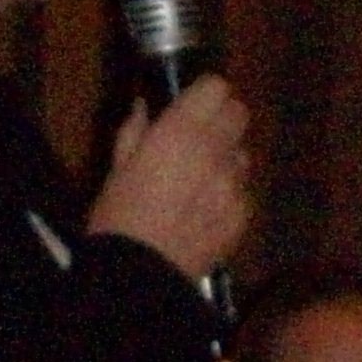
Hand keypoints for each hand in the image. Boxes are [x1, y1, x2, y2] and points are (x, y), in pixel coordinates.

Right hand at [85, 74, 250, 284]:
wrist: (140, 275)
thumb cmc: (119, 217)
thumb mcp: (116, 168)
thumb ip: (134, 131)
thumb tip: (143, 107)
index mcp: (181, 130)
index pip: (217, 86)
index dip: (205, 94)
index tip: (192, 106)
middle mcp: (215, 149)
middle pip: (239, 113)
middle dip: (222, 120)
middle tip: (201, 138)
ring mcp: (235, 183)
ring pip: (243, 153)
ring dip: (228, 158)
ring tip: (202, 181)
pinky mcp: (244, 214)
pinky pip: (244, 191)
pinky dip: (230, 195)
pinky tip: (206, 212)